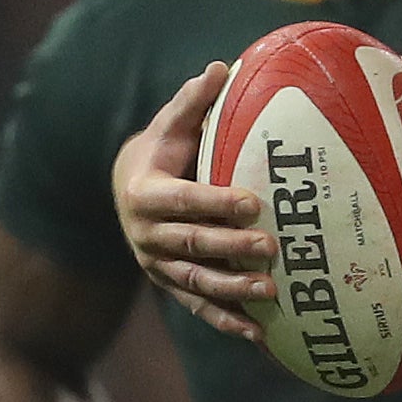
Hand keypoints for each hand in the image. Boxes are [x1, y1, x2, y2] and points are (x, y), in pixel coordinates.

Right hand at [110, 63, 273, 343]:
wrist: (129, 191)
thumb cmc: (163, 152)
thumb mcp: (171, 126)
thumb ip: (193, 102)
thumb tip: (222, 67)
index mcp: (145, 194)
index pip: (184, 200)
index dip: (216, 202)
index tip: (253, 202)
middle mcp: (146, 235)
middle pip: (193, 244)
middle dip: (232, 247)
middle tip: (273, 246)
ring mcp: (159, 266)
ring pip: (196, 283)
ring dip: (233, 291)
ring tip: (271, 292)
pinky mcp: (172, 288)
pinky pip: (199, 309)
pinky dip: (226, 322)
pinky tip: (258, 334)